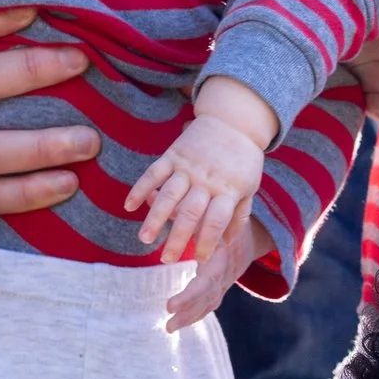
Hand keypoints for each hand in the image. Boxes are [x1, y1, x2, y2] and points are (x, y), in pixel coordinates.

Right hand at [129, 113, 265, 262]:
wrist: (235, 119)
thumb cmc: (244, 158)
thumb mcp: (250, 186)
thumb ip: (239, 214)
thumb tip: (228, 242)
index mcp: (228, 190)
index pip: (216, 222)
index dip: (207, 242)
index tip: (200, 260)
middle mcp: (207, 180)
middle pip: (189, 213)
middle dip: (177, 238)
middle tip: (166, 260)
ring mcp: (188, 166)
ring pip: (169, 195)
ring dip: (154, 218)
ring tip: (144, 239)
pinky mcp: (173, 153)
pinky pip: (154, 172)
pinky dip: (140, 188)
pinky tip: (129, 206)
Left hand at [163, 214, 273, 331]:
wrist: (251, 232)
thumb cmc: (221, 217)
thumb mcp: (204, 210)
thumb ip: (179, 207)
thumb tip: (151, 194)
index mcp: (222, 253)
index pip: (207, 278)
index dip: (190, 294)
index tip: (169, 305)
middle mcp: (226, 271)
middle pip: (209, 295)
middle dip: (188, 308)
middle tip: (168, 317)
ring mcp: (225, 282)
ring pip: (209, 303)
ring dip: (190, 317)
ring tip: (169, 327)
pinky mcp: (221, 288)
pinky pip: (209, 305)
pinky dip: (195, 316)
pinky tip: (177, 324)